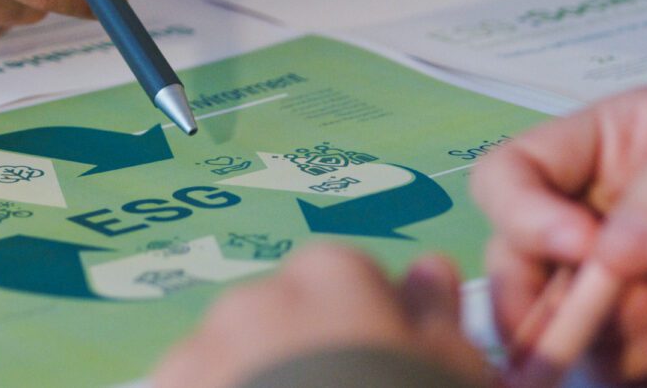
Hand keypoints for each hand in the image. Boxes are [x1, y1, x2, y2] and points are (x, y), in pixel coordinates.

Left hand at [152, 245, 490, 387]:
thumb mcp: (455, 371)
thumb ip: (437, 314)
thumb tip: (430, 271)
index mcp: (331, 276)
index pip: (347, 278)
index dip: (366, 326)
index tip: (378, 367)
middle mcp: (256, 299)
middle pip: (281, 316)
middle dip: (302, 352)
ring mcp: (202, 351)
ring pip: (229, 355)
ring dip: (252, 380)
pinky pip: (191, 386)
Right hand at [473, 88, 646, 381]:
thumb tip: (612, 255)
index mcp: (625, 142)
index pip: (521, 173)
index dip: (526, 213)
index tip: (581, 246)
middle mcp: (625, 211)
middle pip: (527, 259)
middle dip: (533, 299)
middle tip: (567, 337)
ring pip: (573, 322)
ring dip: (588, 342)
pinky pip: (631, 369)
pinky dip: (632, 376)